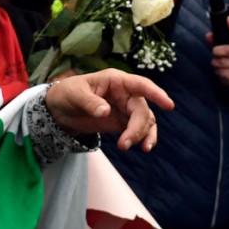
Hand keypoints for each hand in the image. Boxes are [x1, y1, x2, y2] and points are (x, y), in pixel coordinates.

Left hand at [44, 70, 173, 151]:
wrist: (60, 110)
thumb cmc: (68, 93)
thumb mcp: (75, 94)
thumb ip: (90, 102)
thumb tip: (105, 112)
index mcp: (117, 81)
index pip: (141, 85)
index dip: (156, 93)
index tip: (169, 105)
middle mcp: (126, 94)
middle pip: (142, 110)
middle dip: (137, 127)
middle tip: (124, 143)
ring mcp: (126, 109)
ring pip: (145, 121)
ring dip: (141, 135)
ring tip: (125, 146)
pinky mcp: (123, 123)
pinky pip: (140, 130)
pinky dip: (143, 138)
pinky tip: (143, 147)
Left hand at [207, 18, 228, 87]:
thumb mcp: (223, 47)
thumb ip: (215, 40)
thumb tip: (208, 36)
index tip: (228, 19)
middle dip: (217, 51)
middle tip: (215, 52)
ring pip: (223, 62)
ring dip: (216, 63)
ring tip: (217, 62)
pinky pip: (222, 72)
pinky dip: (218, 72)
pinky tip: (221, 70)